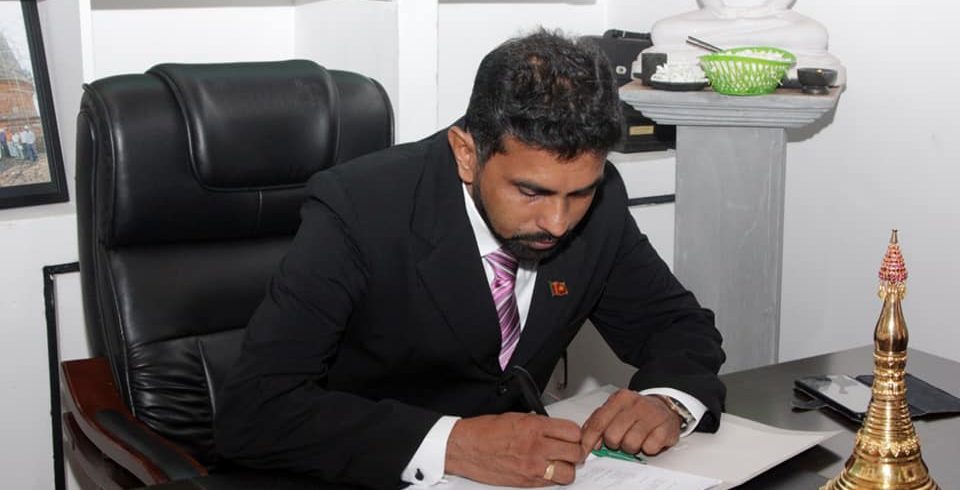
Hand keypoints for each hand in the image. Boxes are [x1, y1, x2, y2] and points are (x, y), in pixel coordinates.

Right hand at [445, 412, 584, 486]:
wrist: (465, 448)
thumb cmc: (485, 431)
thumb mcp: (517, 417)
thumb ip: (540, 424)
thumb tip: (556, 430)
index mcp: (534, 427)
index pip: (573, 432)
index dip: (575, 434)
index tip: (572, 436)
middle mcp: (536, 447)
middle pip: (575, 452)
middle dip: (575, 451)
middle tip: (569, 450)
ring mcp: (532, 467)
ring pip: (568, 473)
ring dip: (567, 468)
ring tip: (559, 463)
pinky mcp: (526, 482)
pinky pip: (551, 483)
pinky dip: (552, 478)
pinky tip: (545, 470)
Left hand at [579, 389, 680, 460]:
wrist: (666, 406)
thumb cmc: (637, 412)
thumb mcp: (615, 410)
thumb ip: (598, 422)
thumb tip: (585, 440)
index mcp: (619, 398)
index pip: (598, 422)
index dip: (589, 440)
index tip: (584, 452)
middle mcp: (635, 404)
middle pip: (612, 436)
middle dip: (614, 443)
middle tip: (621, 440)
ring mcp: (652, 415)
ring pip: (630, 444)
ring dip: (632, 447)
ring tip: (636, 439)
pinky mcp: (666, 428)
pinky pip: (649, 448)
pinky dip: (648, 448)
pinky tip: (649, 439)